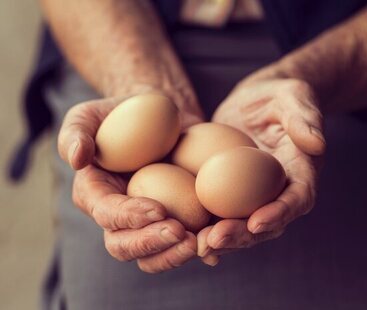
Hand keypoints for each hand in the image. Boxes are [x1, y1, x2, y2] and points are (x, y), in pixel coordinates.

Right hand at [58, 92, 203, 272]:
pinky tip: (214, 245)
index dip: (129, 217)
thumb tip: (77, 159)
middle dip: (151, 244)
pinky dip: (198, 249)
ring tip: (200, 242)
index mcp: (95, 195)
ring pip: (154, 254)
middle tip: (181, 233)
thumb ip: (76, 132)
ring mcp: (146, 222)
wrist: (159, 115)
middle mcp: (118, 216)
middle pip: (125, 246)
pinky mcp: (174, 218)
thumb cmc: (120, 114)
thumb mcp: (90, 115)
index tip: (158, 209)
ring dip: (175, 254)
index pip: (107, 214)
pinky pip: (181, 243)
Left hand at [198, 78, 324, 265]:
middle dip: (242, 235)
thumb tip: (317, 144)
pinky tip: (186, 234)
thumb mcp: (294, 97)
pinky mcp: (231, 191)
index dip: (280, 213)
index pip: (297, 198)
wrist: (256, 100)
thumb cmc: (279, 96)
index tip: (257, 222)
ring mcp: (253, 194)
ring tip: (197, 244)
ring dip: (222, 238)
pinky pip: (221, 213)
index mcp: (300, 171)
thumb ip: (304, 118)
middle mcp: (278, 190)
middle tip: (215, 240)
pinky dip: (206, 226)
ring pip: (241, 225)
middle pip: (267, 222)